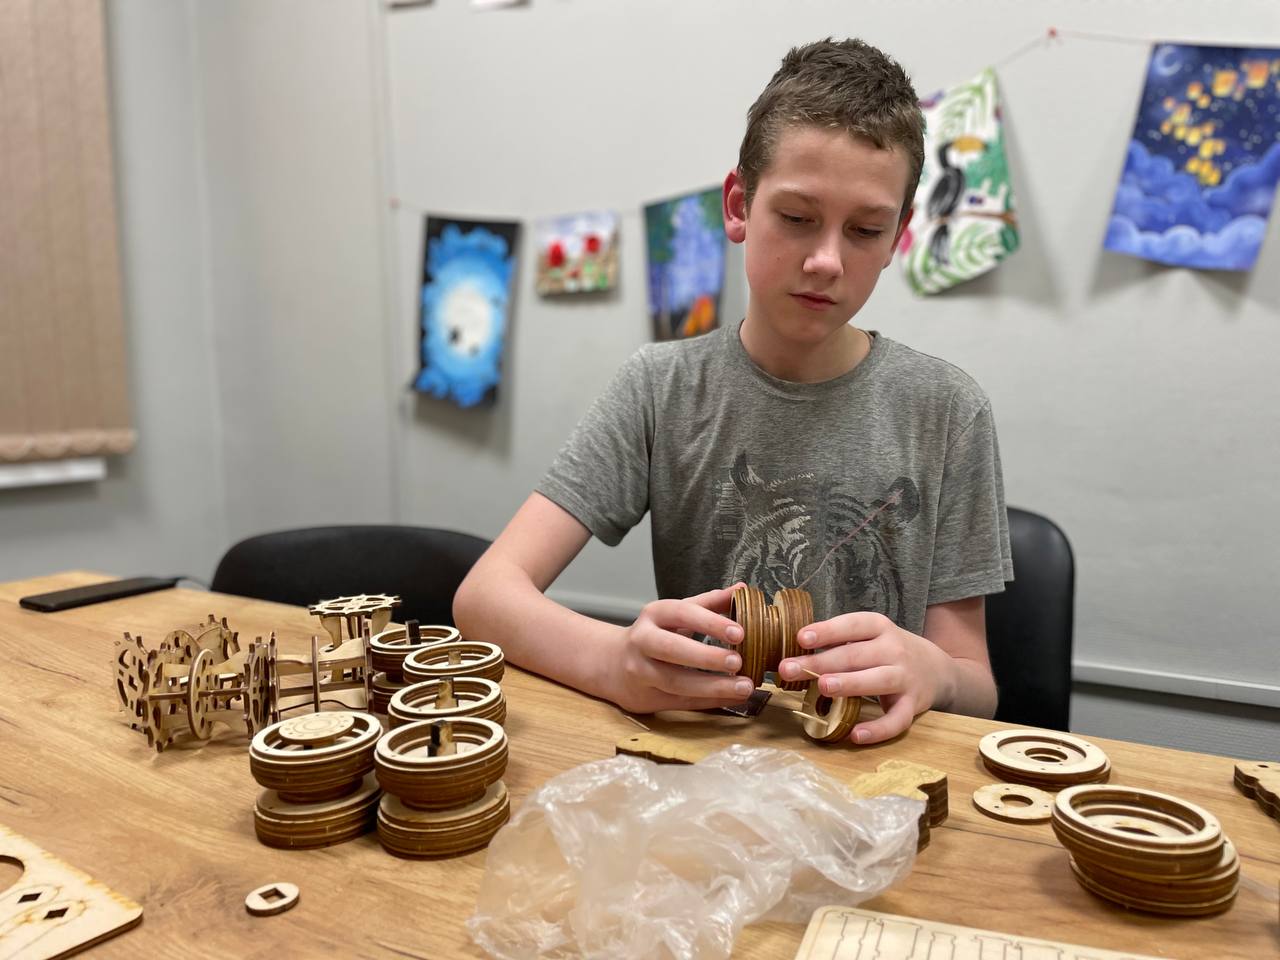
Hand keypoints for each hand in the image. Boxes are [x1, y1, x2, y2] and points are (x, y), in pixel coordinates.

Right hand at [607, 583, 752, 713]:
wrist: (612, 663)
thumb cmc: (654, 634)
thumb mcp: (676, 613)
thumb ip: (709, 603)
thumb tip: (742, 590)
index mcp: (654, 614)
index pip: (681, 613)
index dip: (710, 623)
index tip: (739, 632)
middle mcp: (642, 641)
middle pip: (672, 649)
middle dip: (707, 656)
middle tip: (738, 662)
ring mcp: (641, 671)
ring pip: (676, 681)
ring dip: (713, 686)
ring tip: (744, 686)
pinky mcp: (646, 697)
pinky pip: (680, 701)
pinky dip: (709, 700)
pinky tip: (732, 697)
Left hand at [776, 611, 953, 744]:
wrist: (937, 669)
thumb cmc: (889, 651)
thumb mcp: (871, 636)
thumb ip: (841, 641)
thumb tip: (798, 650)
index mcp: (879, 628)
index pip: (852, 625)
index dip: (827, 630)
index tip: (801, 638)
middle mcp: (894, 649)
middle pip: (856, 655)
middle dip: (822, 662)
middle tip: (791, 669)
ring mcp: (905, 677)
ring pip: (878, 680)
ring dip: (850, 683)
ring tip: (824, 687)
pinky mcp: (913, 705)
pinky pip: (897, 719)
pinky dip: (878, 729)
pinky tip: (856, 735)